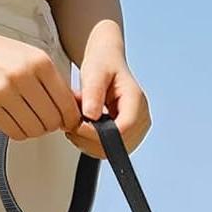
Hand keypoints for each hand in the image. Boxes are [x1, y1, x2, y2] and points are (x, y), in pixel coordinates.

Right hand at [0, 21, 80, 139]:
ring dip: (35, 130)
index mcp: (40, 63)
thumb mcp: (31, 57)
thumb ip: (52, 80)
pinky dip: (19, 132)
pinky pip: (14, 131)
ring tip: (30, 120)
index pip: (66, 103)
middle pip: (52, 120)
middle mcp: (24, 76)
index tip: (68, 122)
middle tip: (46, 121)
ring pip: (34, 129)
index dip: (70, 118)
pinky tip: (16, 122)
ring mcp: (4, 91)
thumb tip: (74, 106)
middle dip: (52, 125)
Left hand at [65, 30, 150, 157]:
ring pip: (112, 150)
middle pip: (119, 144)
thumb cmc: (103, 62)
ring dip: (89, 142)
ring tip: (75, 124)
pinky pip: (108, 148)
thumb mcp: (94, 71)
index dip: (99, 135)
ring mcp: (136, 128)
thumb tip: (90, 115)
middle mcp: (141, 117)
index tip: (78, 127)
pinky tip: (82, 128)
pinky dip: (92, 142)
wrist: (106, 61)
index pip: (124, 129)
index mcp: (136, 100)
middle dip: (91, 140)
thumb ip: (93, 92)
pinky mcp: (126, 134)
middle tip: (71, 125)